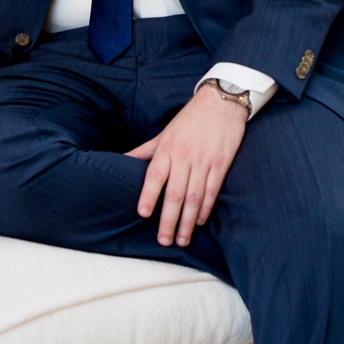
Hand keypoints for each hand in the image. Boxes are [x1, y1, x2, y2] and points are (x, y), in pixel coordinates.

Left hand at [125, 80, 248, 247]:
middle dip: (169, 219)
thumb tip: (122, 160)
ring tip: (182, 239)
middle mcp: (185, 157)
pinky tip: (200, 222)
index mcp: (167, 149)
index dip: (148, 195)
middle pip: (175, 193)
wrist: (220, 103)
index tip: (143, 214)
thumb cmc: (188, 120)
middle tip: (163, 240)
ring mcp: (204, 161)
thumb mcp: (163, 133)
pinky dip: (206, 208)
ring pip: (195, 196)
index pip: (155, 176)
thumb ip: (144, 151)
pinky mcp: (221, 164)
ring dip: (188, 221)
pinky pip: (213, 190)